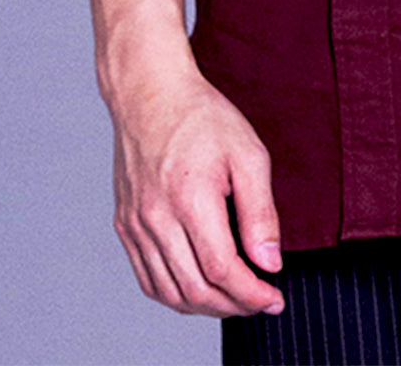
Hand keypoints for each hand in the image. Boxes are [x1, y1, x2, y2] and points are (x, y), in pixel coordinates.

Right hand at [109, 66, 285, 317]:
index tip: (274, 298)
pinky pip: (148, 278)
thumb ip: (260, 212)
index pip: (221, 270)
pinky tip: (199, 288)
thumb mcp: (248, 153)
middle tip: (260, 301)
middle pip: (195, 290)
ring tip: (235, 299)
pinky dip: (175, 295)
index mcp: (190, 198)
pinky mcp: (125, 225)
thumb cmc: (202, 117)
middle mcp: (156, 217)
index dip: (251, 294)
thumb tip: (269, 263)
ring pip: (169, 293)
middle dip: (234, 306)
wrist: (150, 92)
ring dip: (206, 307)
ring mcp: (135, 224)